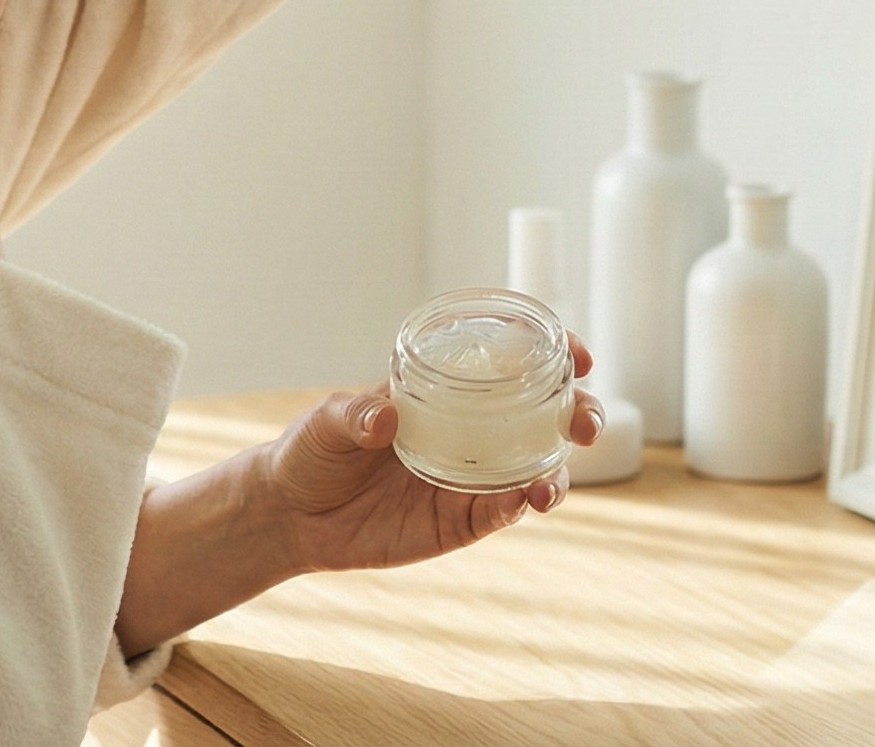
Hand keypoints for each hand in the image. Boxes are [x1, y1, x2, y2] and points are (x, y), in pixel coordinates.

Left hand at [256, 341, 605, 574]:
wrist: (290, 516)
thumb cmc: (310, 452)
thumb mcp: (326, 422)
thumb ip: (354, 415)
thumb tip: (386, 418)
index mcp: (444, 392)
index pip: (510, 363)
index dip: (552, 354)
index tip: (577, 354)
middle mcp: (468, 432)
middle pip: (543, 417)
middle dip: (578, 414)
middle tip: (584, 423)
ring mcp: (470, 478)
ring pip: (535, 468)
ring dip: (556, 471)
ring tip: (549, 483)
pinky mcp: (461, 522)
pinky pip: (502, 511)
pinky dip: (518, 505)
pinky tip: (522, 501)